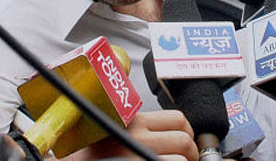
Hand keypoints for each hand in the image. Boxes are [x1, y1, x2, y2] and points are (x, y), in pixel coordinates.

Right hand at [69, 110, 198, 160]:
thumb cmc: (83, 153)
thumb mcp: (112, 130)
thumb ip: (138, 129)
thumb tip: (168, 137)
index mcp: (133, 120)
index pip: (178, 119)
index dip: (187, 135)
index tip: (186, 145)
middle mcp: (137, 136)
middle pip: (184, 139)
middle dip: (191, 153)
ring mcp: (137, 154)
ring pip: (182, 159)